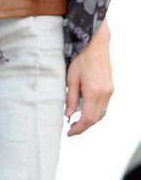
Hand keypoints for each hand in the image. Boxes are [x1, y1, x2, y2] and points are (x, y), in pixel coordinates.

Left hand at [65, 20, 112, 136]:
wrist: (95, 46)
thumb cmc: (81, 60)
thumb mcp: (70, 79)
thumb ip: (71, 98)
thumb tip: (68, 114)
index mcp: (93, 92)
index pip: (87, 118)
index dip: (78, 128)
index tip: (69, 133)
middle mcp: (104, 93)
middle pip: (96, 118)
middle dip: (83, 127)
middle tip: (71, 131)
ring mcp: (110, 91)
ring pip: (101, 113)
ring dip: (89, 121)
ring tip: (75, 123)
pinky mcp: (110, 88)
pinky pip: (103, 106)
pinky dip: (94, 112)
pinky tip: (84, 112)